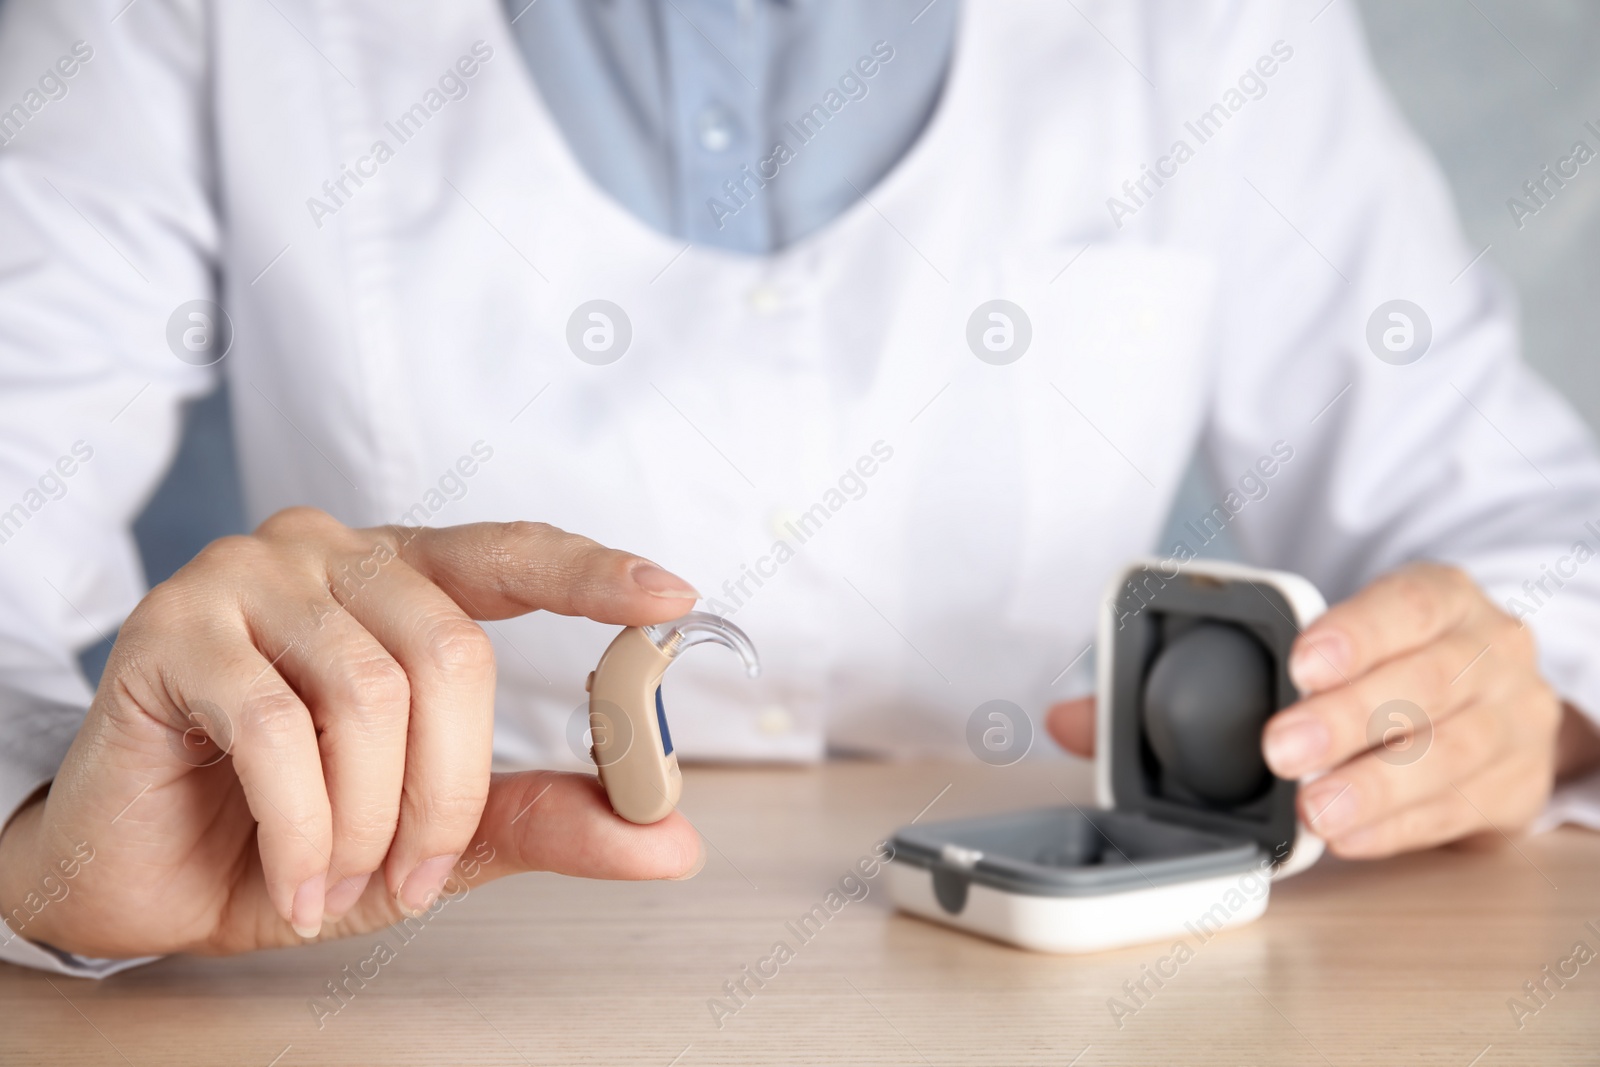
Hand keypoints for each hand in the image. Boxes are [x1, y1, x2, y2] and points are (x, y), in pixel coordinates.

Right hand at [0, 510, 704, 958]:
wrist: (139, 877)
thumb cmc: (288, 834)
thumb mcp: (438, 835)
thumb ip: (544, 819)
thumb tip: (671, 840)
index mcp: (405, 580)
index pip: (512, 553)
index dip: (592, 573)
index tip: (672, 597)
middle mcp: (331, 556)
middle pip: (450, 649)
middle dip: (451, 787)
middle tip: (424, 870)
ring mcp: (246, 579)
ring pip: (369, 690)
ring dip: (374, 819)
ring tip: (342, 878)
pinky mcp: (171, 630)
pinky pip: (277, 729)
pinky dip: (305, 828)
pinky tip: (297, 878)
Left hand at [1047, 563, 1599, 858]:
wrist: (1490, 704)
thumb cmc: (1380, 666)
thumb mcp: (1315, 646)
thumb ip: (1191, 673)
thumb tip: (1065, 717)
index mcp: (1435, 599)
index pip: (1407, 603)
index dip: (1358, 630)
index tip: (1302, 659)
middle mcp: (1486, 654)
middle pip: (1428, 680)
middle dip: (1350, 715)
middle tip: (1282, 749)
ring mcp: (1509, 723)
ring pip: (1448, 752)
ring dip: (1375, 786)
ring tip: (1315, 812)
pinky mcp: (1509, 789)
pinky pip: (1458, 810)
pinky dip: (1400, 827)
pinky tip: (1352, 838)